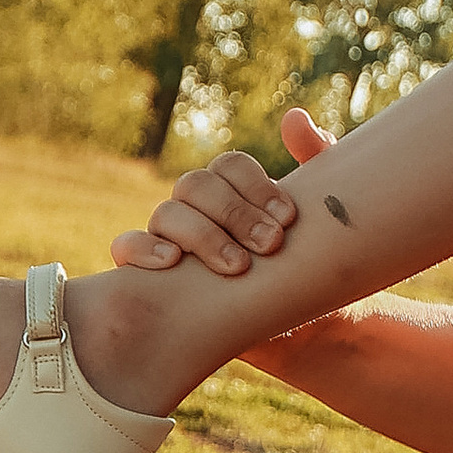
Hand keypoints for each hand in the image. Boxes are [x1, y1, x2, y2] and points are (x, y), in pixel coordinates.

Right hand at [111, 110, 333, 273]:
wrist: (305, 335)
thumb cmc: (313, 270)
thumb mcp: (326, 219)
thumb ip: (318, 162)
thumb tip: (293, 117)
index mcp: (236, 193)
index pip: (229, 166)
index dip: (256, 184)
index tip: (290, 216)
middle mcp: (199, 212)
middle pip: (195, 184)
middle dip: (234, 212)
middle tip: (270, 245)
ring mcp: (172, 241)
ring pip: (166, 214)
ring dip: (202, 234)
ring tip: (237, 266)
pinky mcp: (153, 278)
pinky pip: (126, 248)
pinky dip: (142, 249)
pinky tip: (172, 262)